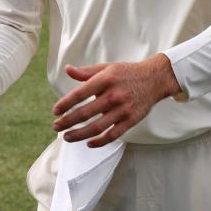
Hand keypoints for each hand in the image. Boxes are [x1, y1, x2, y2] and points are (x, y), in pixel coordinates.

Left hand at [51, 54, 179, 147]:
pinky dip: (100, 141)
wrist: (155, 78)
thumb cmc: (126, 73)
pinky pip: (114, 134)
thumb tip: (67, 69)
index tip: (55, 111)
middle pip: (86, 113)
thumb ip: (86, 72)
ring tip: (67, 137)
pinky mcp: (131, 120)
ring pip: (97, 127)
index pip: (80, 94)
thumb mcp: (106, 67)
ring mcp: (123, 109)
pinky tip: (89, 143)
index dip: (65, 103)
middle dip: (67, 121)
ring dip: (80, 134)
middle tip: (56, 126)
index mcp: (105, 80)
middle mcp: (113, 95)